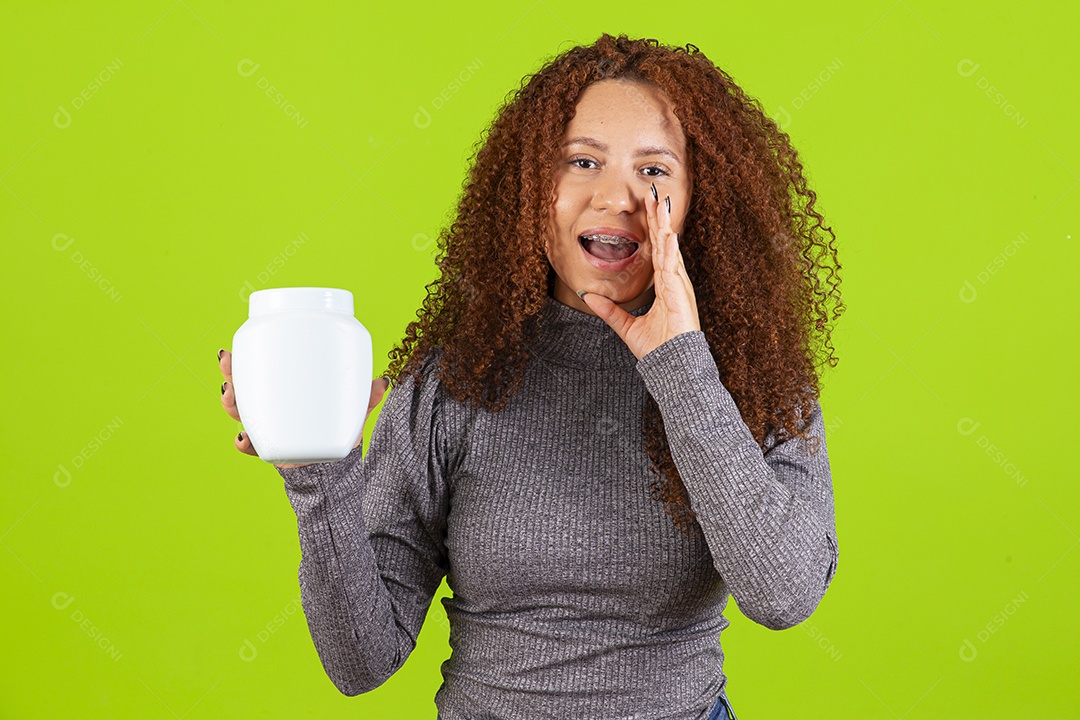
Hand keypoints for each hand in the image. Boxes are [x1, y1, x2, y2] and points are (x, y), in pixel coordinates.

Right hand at [218, 348, 389, 468]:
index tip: (231, 350)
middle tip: (227, 363)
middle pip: (241, 388)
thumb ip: (366, 398)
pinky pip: (251, 446)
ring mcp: (268, 429)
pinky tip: (242, 439)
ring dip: (230, 403)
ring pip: (240, 413)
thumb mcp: (352, 410)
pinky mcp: (272, 450)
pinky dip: (244, 443)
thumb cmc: (338, 429)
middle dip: (229, 374)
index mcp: (284, 392)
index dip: (241, 361)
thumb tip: (383, 382)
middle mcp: (270, 409)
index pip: (258, 372)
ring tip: (230, 395)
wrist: (335, 464)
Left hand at [579, 186, 700, 359]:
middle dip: (659, 217)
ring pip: (670, 248)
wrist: (672, 366)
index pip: (658, 250)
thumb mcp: (626, 327)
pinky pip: (673, 266)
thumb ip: (609, 311)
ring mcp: (678, 286)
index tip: (649, 208)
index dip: (654, 229)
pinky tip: (667, 232)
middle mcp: (674, 281)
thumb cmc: (658, 350)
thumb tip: (588, 296)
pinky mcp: (680, 294)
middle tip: (653, 193)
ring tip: (660, 202)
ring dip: (665, 224)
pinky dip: (670, 248)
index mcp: (664, 286)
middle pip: (666, 242)